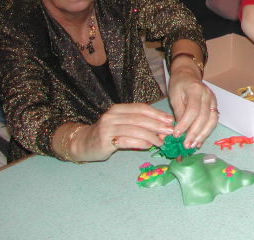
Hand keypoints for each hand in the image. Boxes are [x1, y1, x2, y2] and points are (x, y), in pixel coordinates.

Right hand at [59, 103, 174, 161]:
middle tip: (170, 131)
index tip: (170, 120)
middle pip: (140, 119)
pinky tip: (149, 146)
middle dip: (158, 125)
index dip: (157, 114)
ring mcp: (107, 128)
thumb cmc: (107, 134)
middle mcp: (112, 116)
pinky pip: (127, 141)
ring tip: (161, 142)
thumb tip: (162, 128)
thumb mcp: (122, 124)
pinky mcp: (105, 141)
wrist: (83, 144)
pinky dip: (140, 143)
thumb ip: (139, 124)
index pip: (141, 108)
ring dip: (152, 136)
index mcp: (118, 108)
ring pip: (135, 130)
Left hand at [168, 65, 217, 148]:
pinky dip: (206, 132)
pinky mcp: (215, 106)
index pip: (193, 110)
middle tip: (186, 145)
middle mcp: (208, 95)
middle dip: (195, 133)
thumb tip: (179, 130)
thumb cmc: (179, 85)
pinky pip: (213, 121)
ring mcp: (213, 100)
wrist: (188, 75)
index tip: (176, 135)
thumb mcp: (174, 96)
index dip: (185, 124)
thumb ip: (178, 112)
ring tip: (194, 145)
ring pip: (212, 121)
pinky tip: (199, 141)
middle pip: (204, 117)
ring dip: (203, 135)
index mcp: (195, 90)